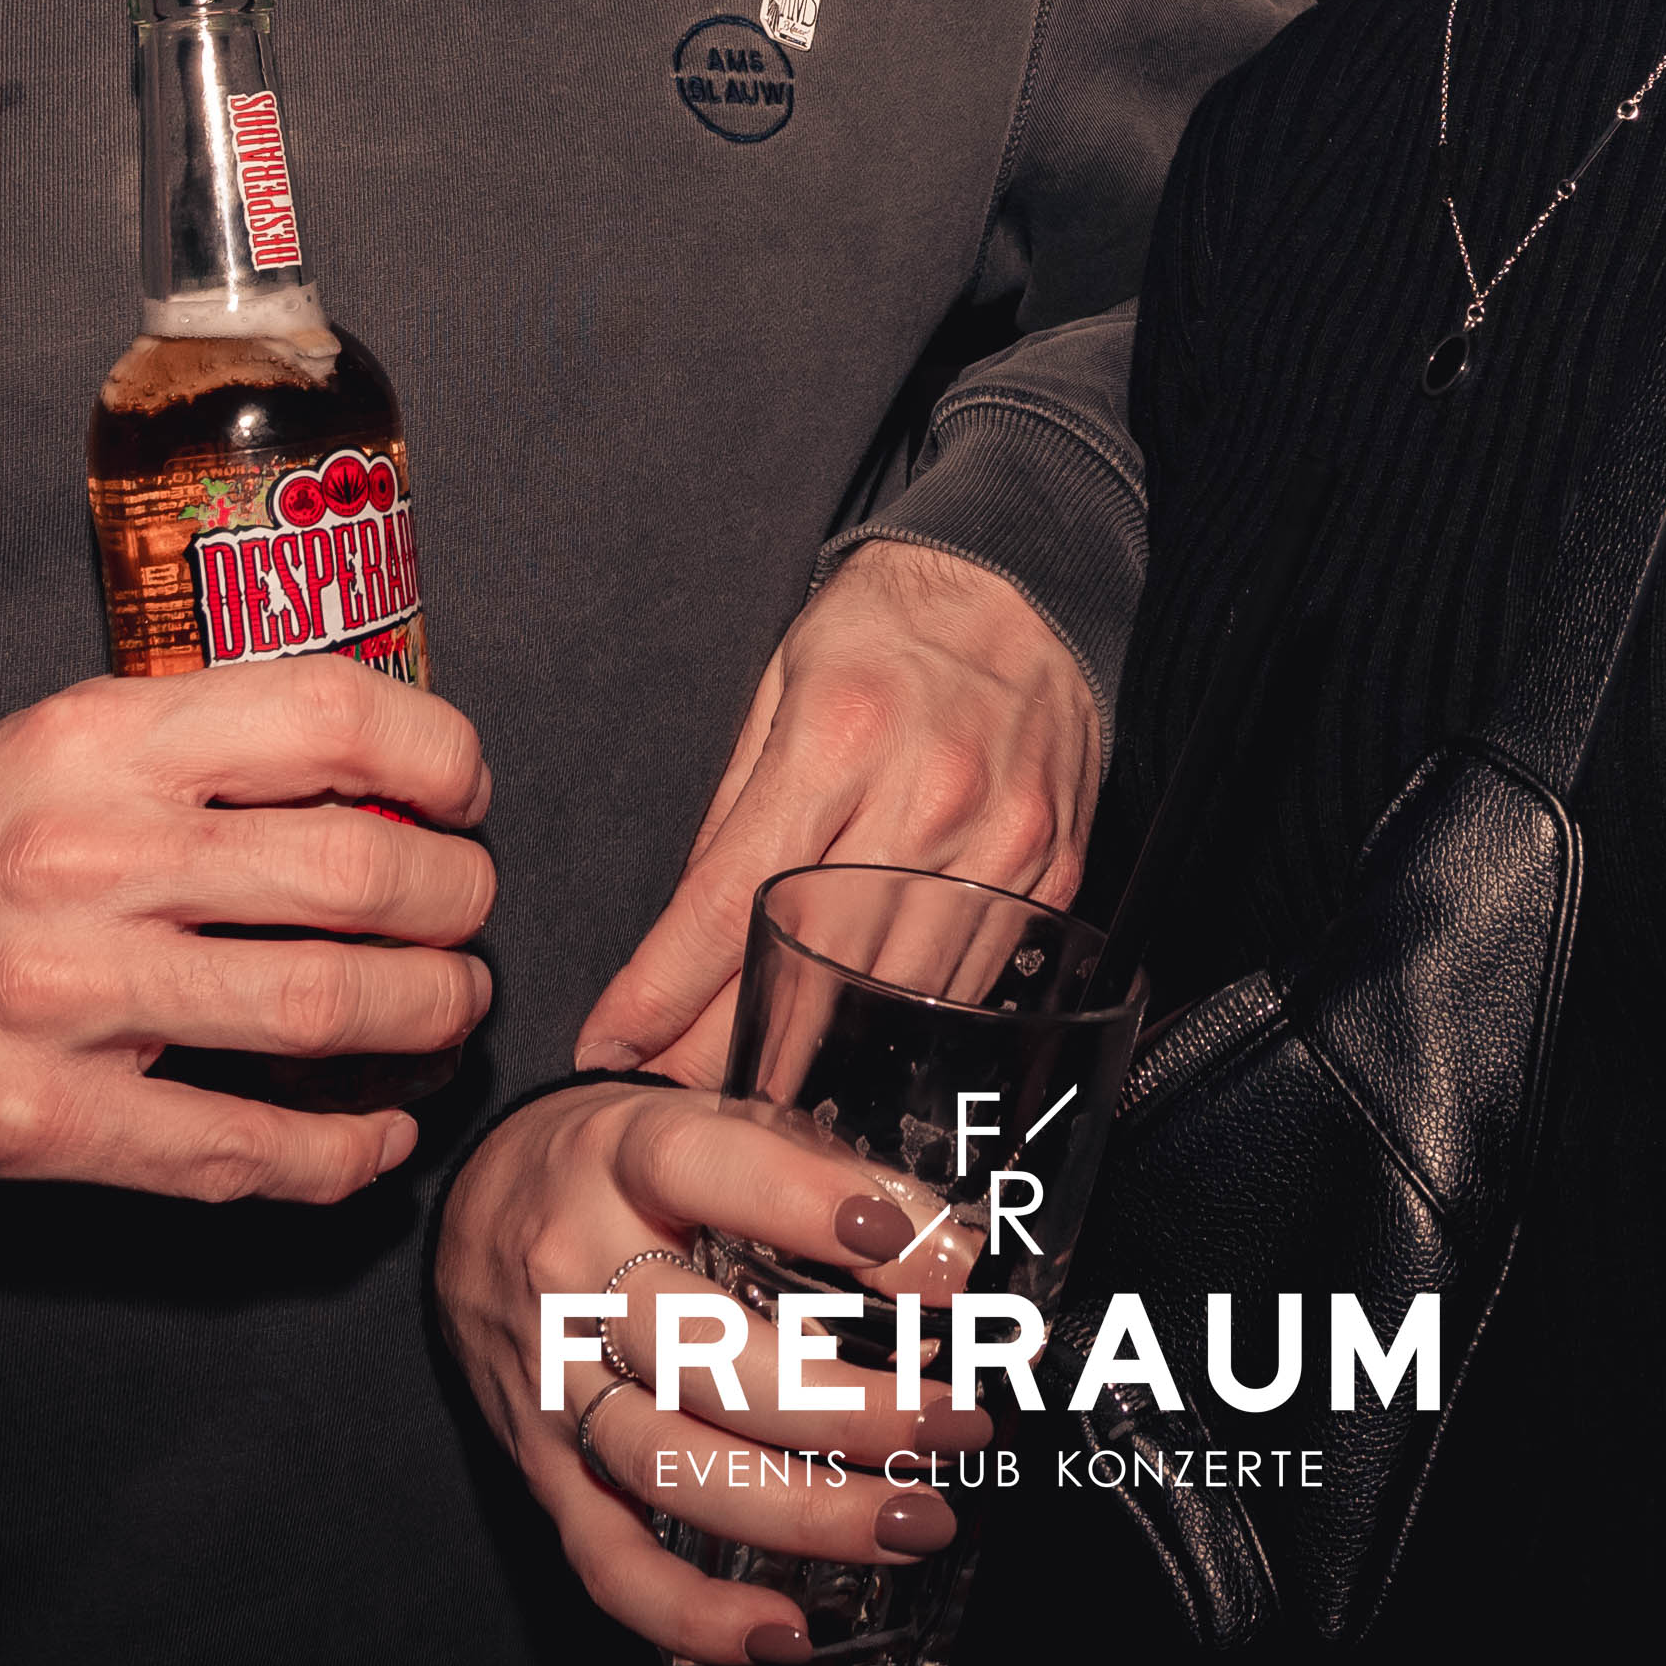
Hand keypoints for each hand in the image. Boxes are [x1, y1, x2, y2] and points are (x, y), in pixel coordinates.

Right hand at [0, 661, 493, 1202]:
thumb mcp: (54, 742)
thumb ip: (201, 745)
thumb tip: (388, 772)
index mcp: (100, 741)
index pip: (331, 715)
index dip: (437, 754)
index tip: (463, 795)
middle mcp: (87, 857)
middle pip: (359, 872)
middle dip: (455, 903)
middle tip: (466, 919)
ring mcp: (65, 996)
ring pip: (325, 1008)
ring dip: (427, 1021)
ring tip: (444, 1017)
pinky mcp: (48, 1119)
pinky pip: (244, 1149)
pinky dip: (342, 1153)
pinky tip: (374, 1139)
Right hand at [436, 1079, 993, 1665]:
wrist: (473, 1202)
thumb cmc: (615, 1162)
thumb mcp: (708, 1113)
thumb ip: (822, 1164)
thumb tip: (942, 1251)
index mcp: (620, 1157)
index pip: (707, 1170)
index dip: (809, 1206)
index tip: (914, 1252)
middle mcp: (575, 1269)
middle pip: (705, 1351)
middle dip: (849, 1403)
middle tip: (955, 1425)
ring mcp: (553, 1378)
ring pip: (671, 1463)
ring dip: (806, 1510)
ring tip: (913, 1521)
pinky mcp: (542, 1466)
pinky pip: (609, 1560)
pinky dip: (693, 1613)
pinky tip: (782, 1632)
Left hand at [575, 538, 1100, 1079]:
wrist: (1025, 575)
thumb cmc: (890, 624)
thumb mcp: (778, 685)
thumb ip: (734, 810)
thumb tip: (685, 933)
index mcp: (837, 738)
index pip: (728, 901)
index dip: (661, 991)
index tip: (611, 1044)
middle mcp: (925, 796)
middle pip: (813, 965)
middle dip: (732, 1046)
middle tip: (674, 1089)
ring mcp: (1000, 842)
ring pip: (897, 993)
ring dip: (821, 1056)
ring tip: (758, 1088)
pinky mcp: (1053, 871)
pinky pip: (973, 981)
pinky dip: (911, 1024)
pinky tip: (865, 1046)